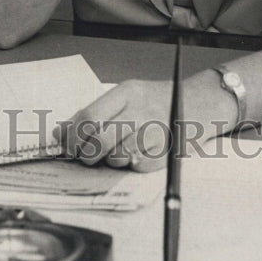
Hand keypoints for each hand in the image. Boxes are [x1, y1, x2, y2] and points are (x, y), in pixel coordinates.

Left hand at [54, 79, 178, 172]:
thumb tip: (61, 133)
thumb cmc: (156, 102)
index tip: (66, 144)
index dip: (72, 135)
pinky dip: (131, 166)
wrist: (200, 104)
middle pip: (100, 140)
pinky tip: (134, 156)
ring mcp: (156, 131)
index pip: (89, 116)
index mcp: (128, 92)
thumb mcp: (128, 95)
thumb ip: (97, 111)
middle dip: (86, 154)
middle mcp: (142, 110)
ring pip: (117, 157)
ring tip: (114, 153)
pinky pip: (138, 167)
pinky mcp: (168, 151)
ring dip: (110, 160)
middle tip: (85, 156)